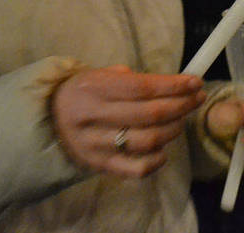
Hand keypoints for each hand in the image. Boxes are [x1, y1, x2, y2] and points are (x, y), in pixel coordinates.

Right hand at [52, 65, 204, 177]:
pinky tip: (163, 149)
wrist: (46, 119)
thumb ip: (132, 79)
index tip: (195, 82)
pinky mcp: (98, 165)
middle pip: (149, 114)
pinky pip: (134, 169)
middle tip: (197, 98)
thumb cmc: (83, 92)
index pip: (142, 87)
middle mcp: (93, 116)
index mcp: (94, 87)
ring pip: (146, 141)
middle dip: (181, 105)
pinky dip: (155, 161)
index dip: (173, 85)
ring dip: (173, 130)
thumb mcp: (99, 74)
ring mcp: (95, 144)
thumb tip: (174, 84)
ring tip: (181, 120)